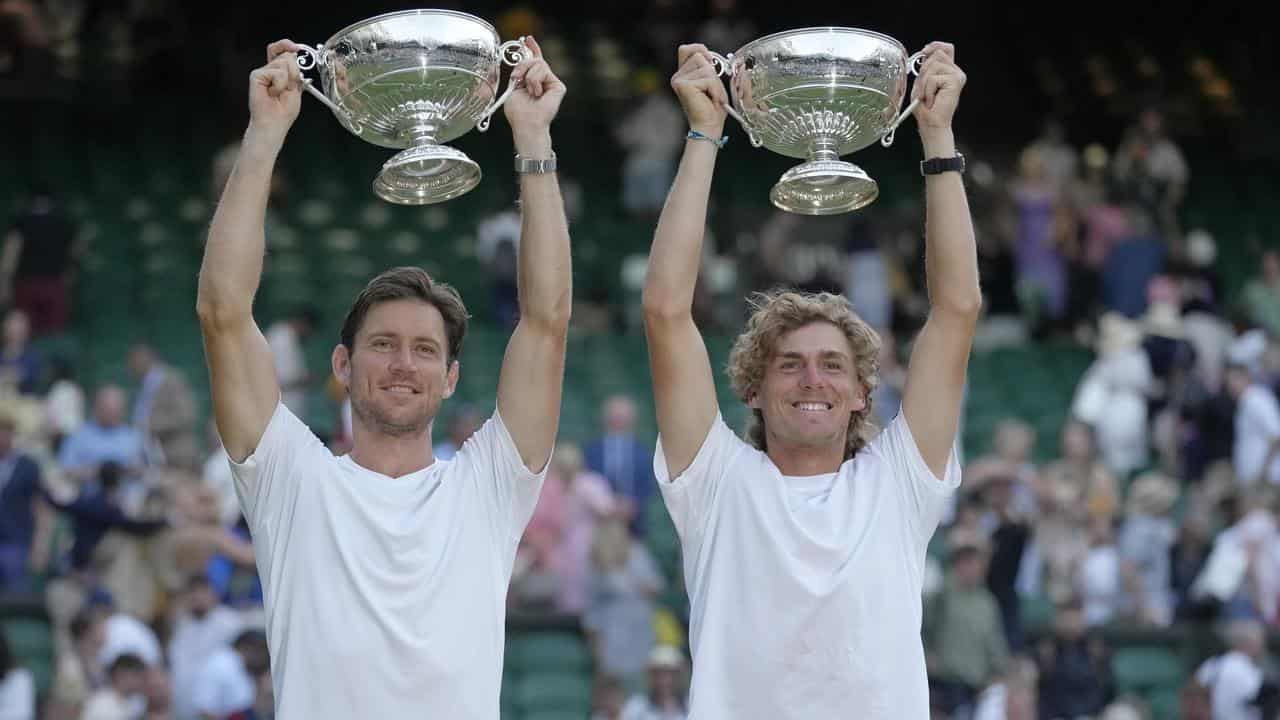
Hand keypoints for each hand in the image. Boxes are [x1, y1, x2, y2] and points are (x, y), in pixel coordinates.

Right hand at [248, 39, 304, 140]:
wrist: (274, 123)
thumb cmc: (283, 111)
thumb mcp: (296, 88)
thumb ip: (295, 72)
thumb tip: (293, 54)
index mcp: (280, 72)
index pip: (282, 51)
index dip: (287, 45)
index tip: (295, 48)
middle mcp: (270, 69)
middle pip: (287, 56)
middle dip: (294, 72)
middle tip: (288, 88)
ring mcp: (262, 71)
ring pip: (284, 63)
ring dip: (287, 81)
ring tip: (279, 93)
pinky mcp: (256, 75)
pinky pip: (277, 72)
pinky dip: (280, 84)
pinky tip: (272, 93)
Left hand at [503, 37, 564, 154]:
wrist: (526, 123)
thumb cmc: (518, 111)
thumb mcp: (514, 87)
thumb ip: (519, 73)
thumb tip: (522, 58)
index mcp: (532, 82)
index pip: (534, 61)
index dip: (532, 49)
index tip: (527, 39)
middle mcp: (544, 81)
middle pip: (534, 60)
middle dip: (522, 66)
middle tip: (517, 79)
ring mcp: (552, 83)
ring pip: (538, 64)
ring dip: (528, 76)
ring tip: (530, 92)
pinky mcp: (558, 86)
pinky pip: (543, 71)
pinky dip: (535, 81)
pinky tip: (537, 94)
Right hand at [671, 44, 726, 136]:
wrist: (708, 128)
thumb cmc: (712, 109)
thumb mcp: (712, 82)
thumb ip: (707, 66)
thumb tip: (707, 54)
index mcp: (683, 74)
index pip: (686, 49)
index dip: (700, 50)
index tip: (710, 65)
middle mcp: (677, 76)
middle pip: (699, 56)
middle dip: (712, 73)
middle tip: (711, 91)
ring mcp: (678, 80)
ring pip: (706, 68)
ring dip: (715, 83)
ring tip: (712, 97)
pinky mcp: (683, 85)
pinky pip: (708, 78)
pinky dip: (715, 89)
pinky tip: (711, 100)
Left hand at [911, 42, 965, 130]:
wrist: (931, 123)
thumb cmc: (925, 107)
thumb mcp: (921, 82)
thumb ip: (925, 68)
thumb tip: (924, 54)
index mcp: (948, 70)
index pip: (946, 48)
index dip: (935, 46)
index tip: (924, 52)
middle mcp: (955, 71)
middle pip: (937, 54)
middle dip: (924, 71)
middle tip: (924, 89)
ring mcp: (957, 75)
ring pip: (933, 65)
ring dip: (924, 83)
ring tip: (927, 96)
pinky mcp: (956, 81)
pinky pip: (933, 78)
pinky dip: (927, 90)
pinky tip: (931, 99)